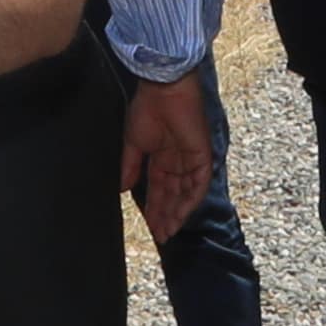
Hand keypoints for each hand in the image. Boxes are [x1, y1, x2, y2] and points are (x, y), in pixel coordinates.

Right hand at [121, 65, 218, 235]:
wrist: (162, 91)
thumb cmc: (146, 110)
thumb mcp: (133, 144)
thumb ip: (129, 167)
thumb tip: (122, 189)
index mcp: (162, 157)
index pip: (160, 189)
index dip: (155, 208)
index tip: (150, 226)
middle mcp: (178, 162)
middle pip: (173, 195)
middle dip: (166, 215)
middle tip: (160, 235)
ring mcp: (191, 159)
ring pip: (186, 194)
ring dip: (177, 213)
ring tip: (167, 230)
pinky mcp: (202, 156)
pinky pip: (199, 184)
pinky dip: (190, 201)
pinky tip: (179, 215)